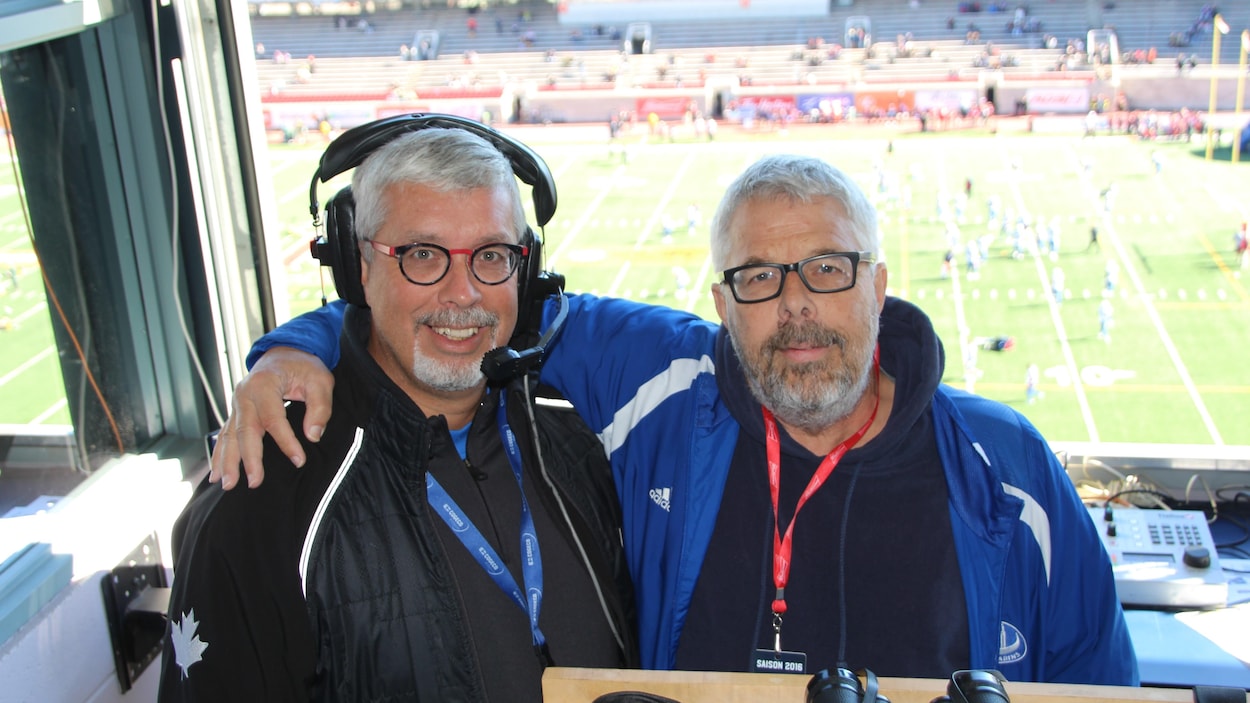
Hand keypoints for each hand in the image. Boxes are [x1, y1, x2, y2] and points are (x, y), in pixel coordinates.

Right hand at [209, 347, 334, 488]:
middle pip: (244, 430)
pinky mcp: (236, 412)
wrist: (284, 352)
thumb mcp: (320, 380)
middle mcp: (244, 394)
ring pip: (229, 436)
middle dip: (248, 458)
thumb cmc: (303, 367)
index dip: (286, 441)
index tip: (299, 461)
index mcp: (264, 385)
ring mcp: (237, 404)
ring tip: (226, 485)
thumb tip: (313, 436)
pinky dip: (219, 455)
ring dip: (227, 461)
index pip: (274, 418)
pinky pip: (224, 435)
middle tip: (254, 482)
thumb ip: (320, 408)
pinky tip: (215, 474)